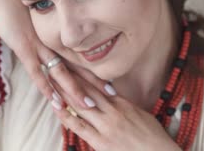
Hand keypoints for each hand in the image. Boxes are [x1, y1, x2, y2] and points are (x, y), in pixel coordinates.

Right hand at [0, 0, 110, 107]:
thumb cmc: (15, 6)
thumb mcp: (33, 21)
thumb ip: (43, 35)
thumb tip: (49, 45)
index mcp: (56, 37)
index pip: (79, 58)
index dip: (94, 70)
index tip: (109, 80)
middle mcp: (52, 43)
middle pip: (76, 67)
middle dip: (93, 82)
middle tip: (111, 94)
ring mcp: (40, 46)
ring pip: (61, 73)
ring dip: (75, 90)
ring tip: (89, 105)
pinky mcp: (25, 48)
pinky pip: (38, 72)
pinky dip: (47, 88)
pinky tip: (57, 102)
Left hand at [50, 69, 181, 150]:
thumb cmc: (153, 137)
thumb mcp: (140, 115)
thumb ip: (123, 105)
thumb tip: (111, 96)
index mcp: (122, 103)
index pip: (98, 84)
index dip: (83, 72)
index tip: (71, 61)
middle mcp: (112, 111)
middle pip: (86, 89)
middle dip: (70, 76)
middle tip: (56, 62)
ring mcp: (106, 125)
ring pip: (80, 104)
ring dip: (64, 91)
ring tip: (50, 79)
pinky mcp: (101, 141)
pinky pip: (79, 126)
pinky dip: (66, 116)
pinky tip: (56, 106)